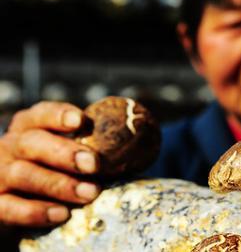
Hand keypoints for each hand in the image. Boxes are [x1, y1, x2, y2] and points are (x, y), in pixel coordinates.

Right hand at [0, 102, 99, 227]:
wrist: (15, 205)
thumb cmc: (52, 172)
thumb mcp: (66, 154)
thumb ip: (90, 148)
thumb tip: (138, 146)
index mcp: (30, 128)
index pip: (39, 115)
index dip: (58, 115)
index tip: (81, 120)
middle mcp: (11, 147)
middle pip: (32, 143)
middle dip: (64, 152)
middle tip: (94, 163)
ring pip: (23, 174)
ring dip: (59, 184)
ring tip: (90, 193)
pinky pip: (8, 206)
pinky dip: (35, 211)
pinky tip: (60, 214)